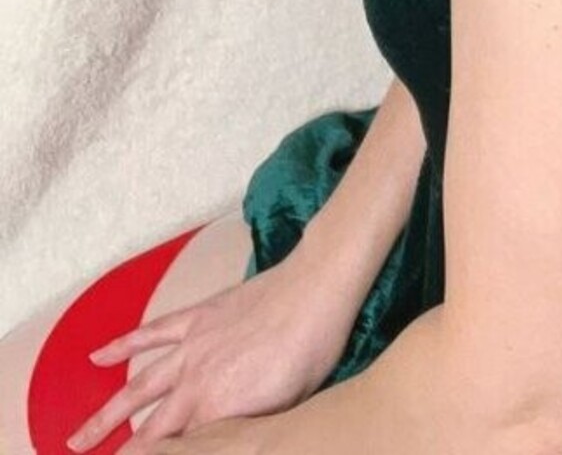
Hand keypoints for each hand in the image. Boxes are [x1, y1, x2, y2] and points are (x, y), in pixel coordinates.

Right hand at [64, 253, 358, 453]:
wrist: (315, 291)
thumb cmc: (310, 353)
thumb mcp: (282, 408)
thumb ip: (243, 428)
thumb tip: (223, 441)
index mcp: (218, 410)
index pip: (174, 448)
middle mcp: (195, 382)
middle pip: (148, 427)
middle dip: (118, 449)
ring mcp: (192, 347)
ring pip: (138, 386)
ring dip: (107, 412)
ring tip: (77, 435)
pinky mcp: (197, 317)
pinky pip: (152, 333)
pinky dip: (123, 345)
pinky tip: (97, 357)